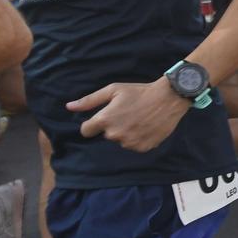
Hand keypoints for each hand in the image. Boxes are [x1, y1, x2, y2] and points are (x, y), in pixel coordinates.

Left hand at [69, 78, 190, 152]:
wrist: (168, 98)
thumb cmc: (139, 91)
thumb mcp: (113, 90)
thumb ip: (89, 100)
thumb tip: (69, 107)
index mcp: (105, 119)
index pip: (86, 131)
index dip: (92, 124)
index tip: (103, 118)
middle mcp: (115, 134)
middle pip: (106, 135)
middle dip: (112, 126)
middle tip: (127, 114)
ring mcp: (129, 143)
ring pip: (120, 141)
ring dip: (125, 133)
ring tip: (138, 120)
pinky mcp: (142, 148)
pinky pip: (134, 146)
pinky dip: (138, 138)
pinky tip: (145, 127)